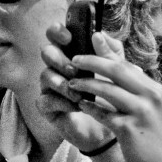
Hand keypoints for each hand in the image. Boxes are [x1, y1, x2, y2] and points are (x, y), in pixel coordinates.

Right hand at [39, 23, 116, 152]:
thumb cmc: (111, 97)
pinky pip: (45, 100)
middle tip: (73, 68)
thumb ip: (112, 53)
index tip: (68, 36)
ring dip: (61, 82)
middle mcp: (59, 68)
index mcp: (73, 54)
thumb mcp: (117, 74)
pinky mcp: (48, 107)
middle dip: (58, 58)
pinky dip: (61, 102)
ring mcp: (51, 87)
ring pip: (44, 75)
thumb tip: (99, 34)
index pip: (57, 35)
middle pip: (46, 52)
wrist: (111, 129)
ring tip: (76, 92)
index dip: (57, 32)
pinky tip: (76, 106)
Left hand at [58, 32, 161, 161]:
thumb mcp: (150, 107)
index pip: (126, 64)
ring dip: (86, 84)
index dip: (106, 51)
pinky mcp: (129, 129)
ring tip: (71, 83)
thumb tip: (117, 66)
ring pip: (107, 90)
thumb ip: (134, 87)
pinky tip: (80, 105)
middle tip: (74, 59)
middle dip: (92, 61)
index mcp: (153, 88)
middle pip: (116, 70)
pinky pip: (103, 114)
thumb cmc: (156, 136)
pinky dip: (90, 107)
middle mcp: (149, 96)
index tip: (91, 39)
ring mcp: (140, 112)